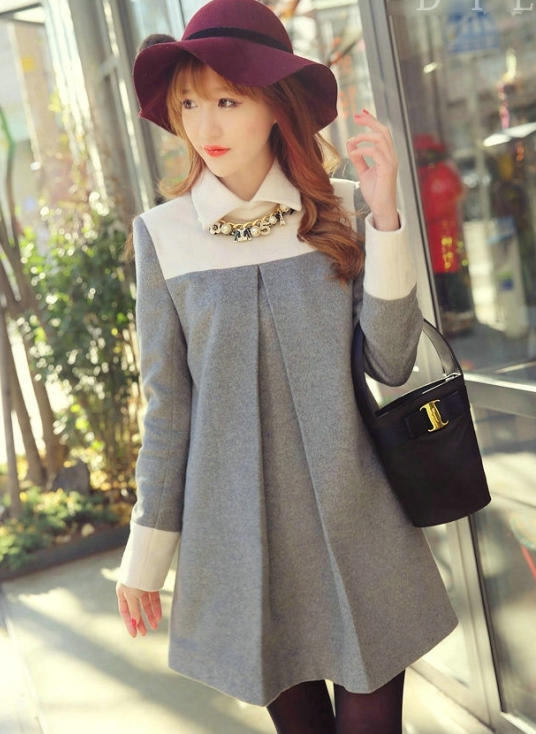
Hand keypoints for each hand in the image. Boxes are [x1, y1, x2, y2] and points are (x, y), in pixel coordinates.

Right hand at [116, 581, 161, 637]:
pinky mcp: (152, 584)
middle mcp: (132, 590)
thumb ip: (133, 609)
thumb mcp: (130, 595)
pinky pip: (154, 598)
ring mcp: (142, 588)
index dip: (129, 623)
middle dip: (141, 621)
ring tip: (155, 626)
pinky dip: (156, 607)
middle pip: (136, 609)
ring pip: (146, 605)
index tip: (134, 634)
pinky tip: (159, 617)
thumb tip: (135, 622)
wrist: (145, 559)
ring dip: (150, 616)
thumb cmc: (134, 577)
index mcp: (122, 592)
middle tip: (144, 633)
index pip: (125, 611)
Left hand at [346, 109, 398, 229]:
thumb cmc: (374, 192)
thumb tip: (351, 145)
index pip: (382, 133)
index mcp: (387, 155)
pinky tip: (354, 153)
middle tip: (355, 116)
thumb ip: (358, 159)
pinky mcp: (388, 169)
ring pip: (380, 138)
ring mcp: (391, 162)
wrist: (381, 209)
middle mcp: (391, 156)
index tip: (360, 113)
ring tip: (351, 140)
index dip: (372, 121)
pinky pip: (375, 152)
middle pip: (383, 130)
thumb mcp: (364, 172)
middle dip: (369, 121)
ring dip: (363, 136)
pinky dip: (363, 150)